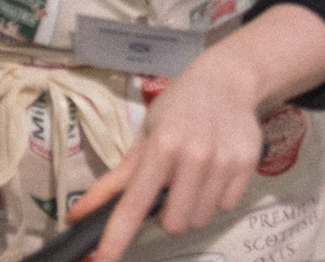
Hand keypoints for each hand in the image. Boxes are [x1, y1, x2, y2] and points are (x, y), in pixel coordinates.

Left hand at [70, 56, 263, 261]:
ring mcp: (224, 160)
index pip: (136, 203)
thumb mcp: (145, 137)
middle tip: (170, 192)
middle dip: (167, 217)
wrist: (227, 80)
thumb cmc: (178, 108)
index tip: (105, 260)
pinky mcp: (247, 163)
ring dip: (192, 209)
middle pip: (175, 223)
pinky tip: (215, 173)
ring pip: (201, 219)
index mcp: (162, 147)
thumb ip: (115, 180)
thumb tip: (77, 214)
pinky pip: (227, 206)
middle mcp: (194, 155)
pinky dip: (217, 198)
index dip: (118, 236)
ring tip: (194, 180)